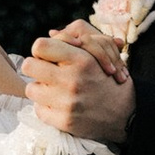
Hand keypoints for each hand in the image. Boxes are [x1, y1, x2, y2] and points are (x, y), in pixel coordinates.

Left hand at [24, 21, 134, 142]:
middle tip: (48, 72)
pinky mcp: (64, 121)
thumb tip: (51, 33)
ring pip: (31, 89)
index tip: (50, 56)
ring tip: (55, 89)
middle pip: (28, 66)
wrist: (126, 113)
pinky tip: (59, 105)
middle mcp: (72, 80)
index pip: (40, 46)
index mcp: (81, 59)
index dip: (42, 50)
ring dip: (41, 88)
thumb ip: (75, 41)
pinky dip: (47, 107)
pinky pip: (38, 110)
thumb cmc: (108, 78)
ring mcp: (67, 103)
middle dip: (37, 67)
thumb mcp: (99, 53)